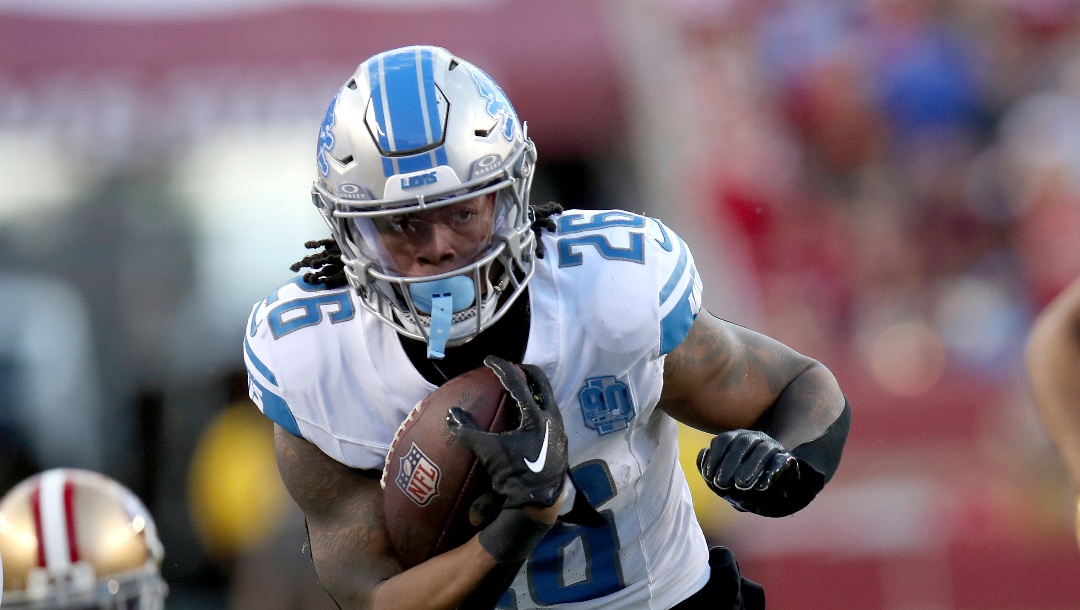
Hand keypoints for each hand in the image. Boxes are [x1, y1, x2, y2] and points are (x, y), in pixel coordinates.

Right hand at [447, 356, 567, 507]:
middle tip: (509, 369)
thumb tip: (452, 414)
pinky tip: (521, 416)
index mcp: (537, 416)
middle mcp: (553, 418)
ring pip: (546, 398)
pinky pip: (547, 413)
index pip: (519, 383)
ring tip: (515, 389)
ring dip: (531, 389)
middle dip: (525, 372)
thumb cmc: (515, 477)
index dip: (502, 368)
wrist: (538, 504)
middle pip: (541, 383)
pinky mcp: (559, 441)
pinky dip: (534, 406)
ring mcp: (559, 429)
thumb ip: (469, 432)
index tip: (489, 360)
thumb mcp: (489, 454)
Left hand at [697, 430, 815, 517]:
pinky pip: (781, 461)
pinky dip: (771, 473)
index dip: (714, 457)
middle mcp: (754, 438)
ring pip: (762, 450)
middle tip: (721, 483)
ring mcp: (772, 446)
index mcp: (736, 438)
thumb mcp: (724, 476)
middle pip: (742, 443)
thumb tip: (703, 454)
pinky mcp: (788, 458)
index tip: (708, 476)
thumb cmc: (742, 479)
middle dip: (729, 463)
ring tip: (740, 485)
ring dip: (749, 467)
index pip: (724, 440)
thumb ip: (710, 467)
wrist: (774, 486)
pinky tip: (761, 486)